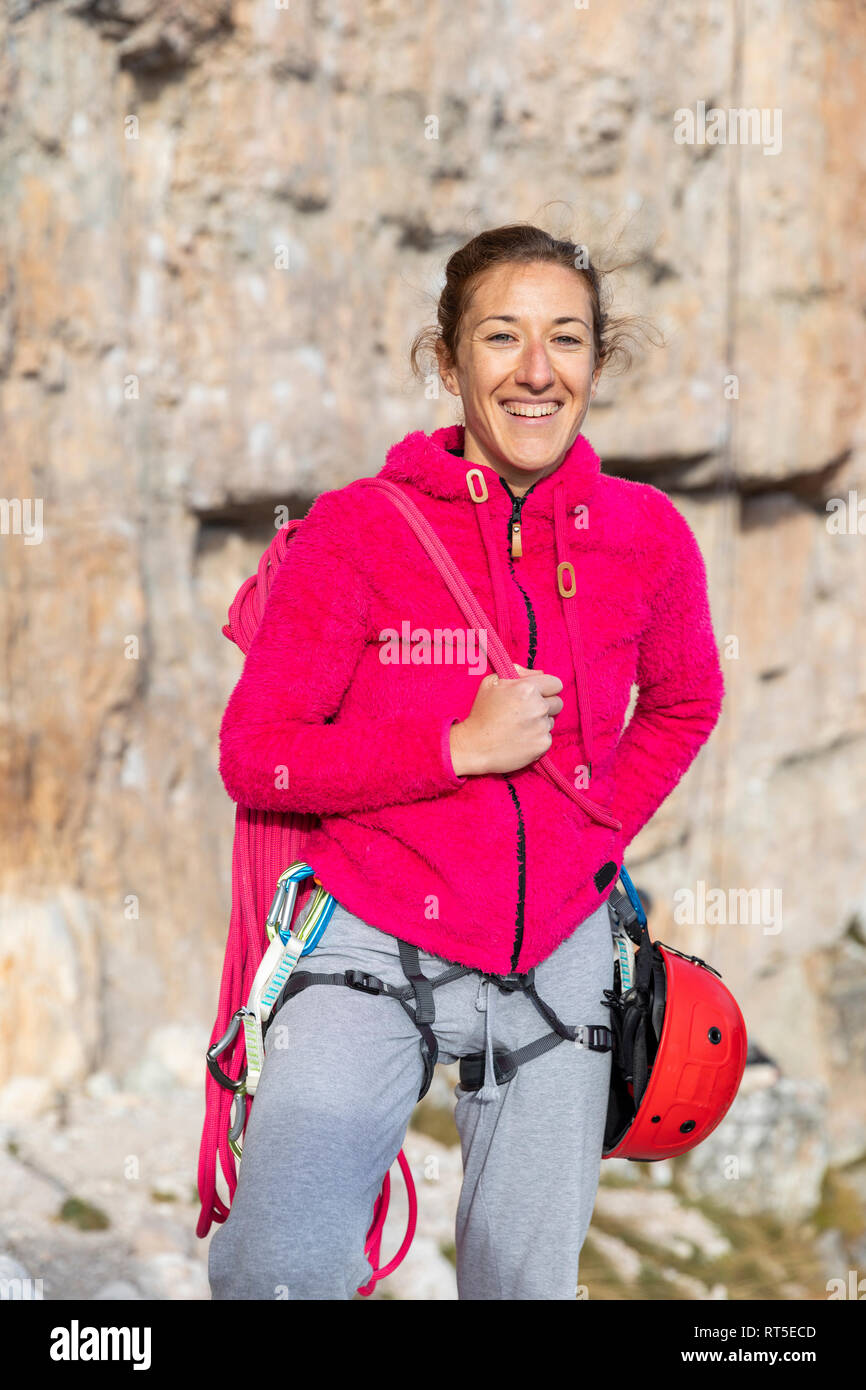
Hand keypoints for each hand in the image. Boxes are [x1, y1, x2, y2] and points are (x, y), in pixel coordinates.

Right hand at [449, 663, 563, 775]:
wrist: (474, 746)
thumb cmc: (481, 713)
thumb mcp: (491, 682)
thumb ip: (518, 671)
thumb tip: (540, 674)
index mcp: (527, 688)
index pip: (555, 683)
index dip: (547, 688)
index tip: (537, 694)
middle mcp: (538, 707)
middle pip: (558, 702)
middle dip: (545, 705)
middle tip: (527, 711)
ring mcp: (542, 727)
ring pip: (551, 720)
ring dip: (540, 722)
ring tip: (520, 726)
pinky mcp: (543, 745)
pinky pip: (547, 737)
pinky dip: (537, 738)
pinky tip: (521, 738)